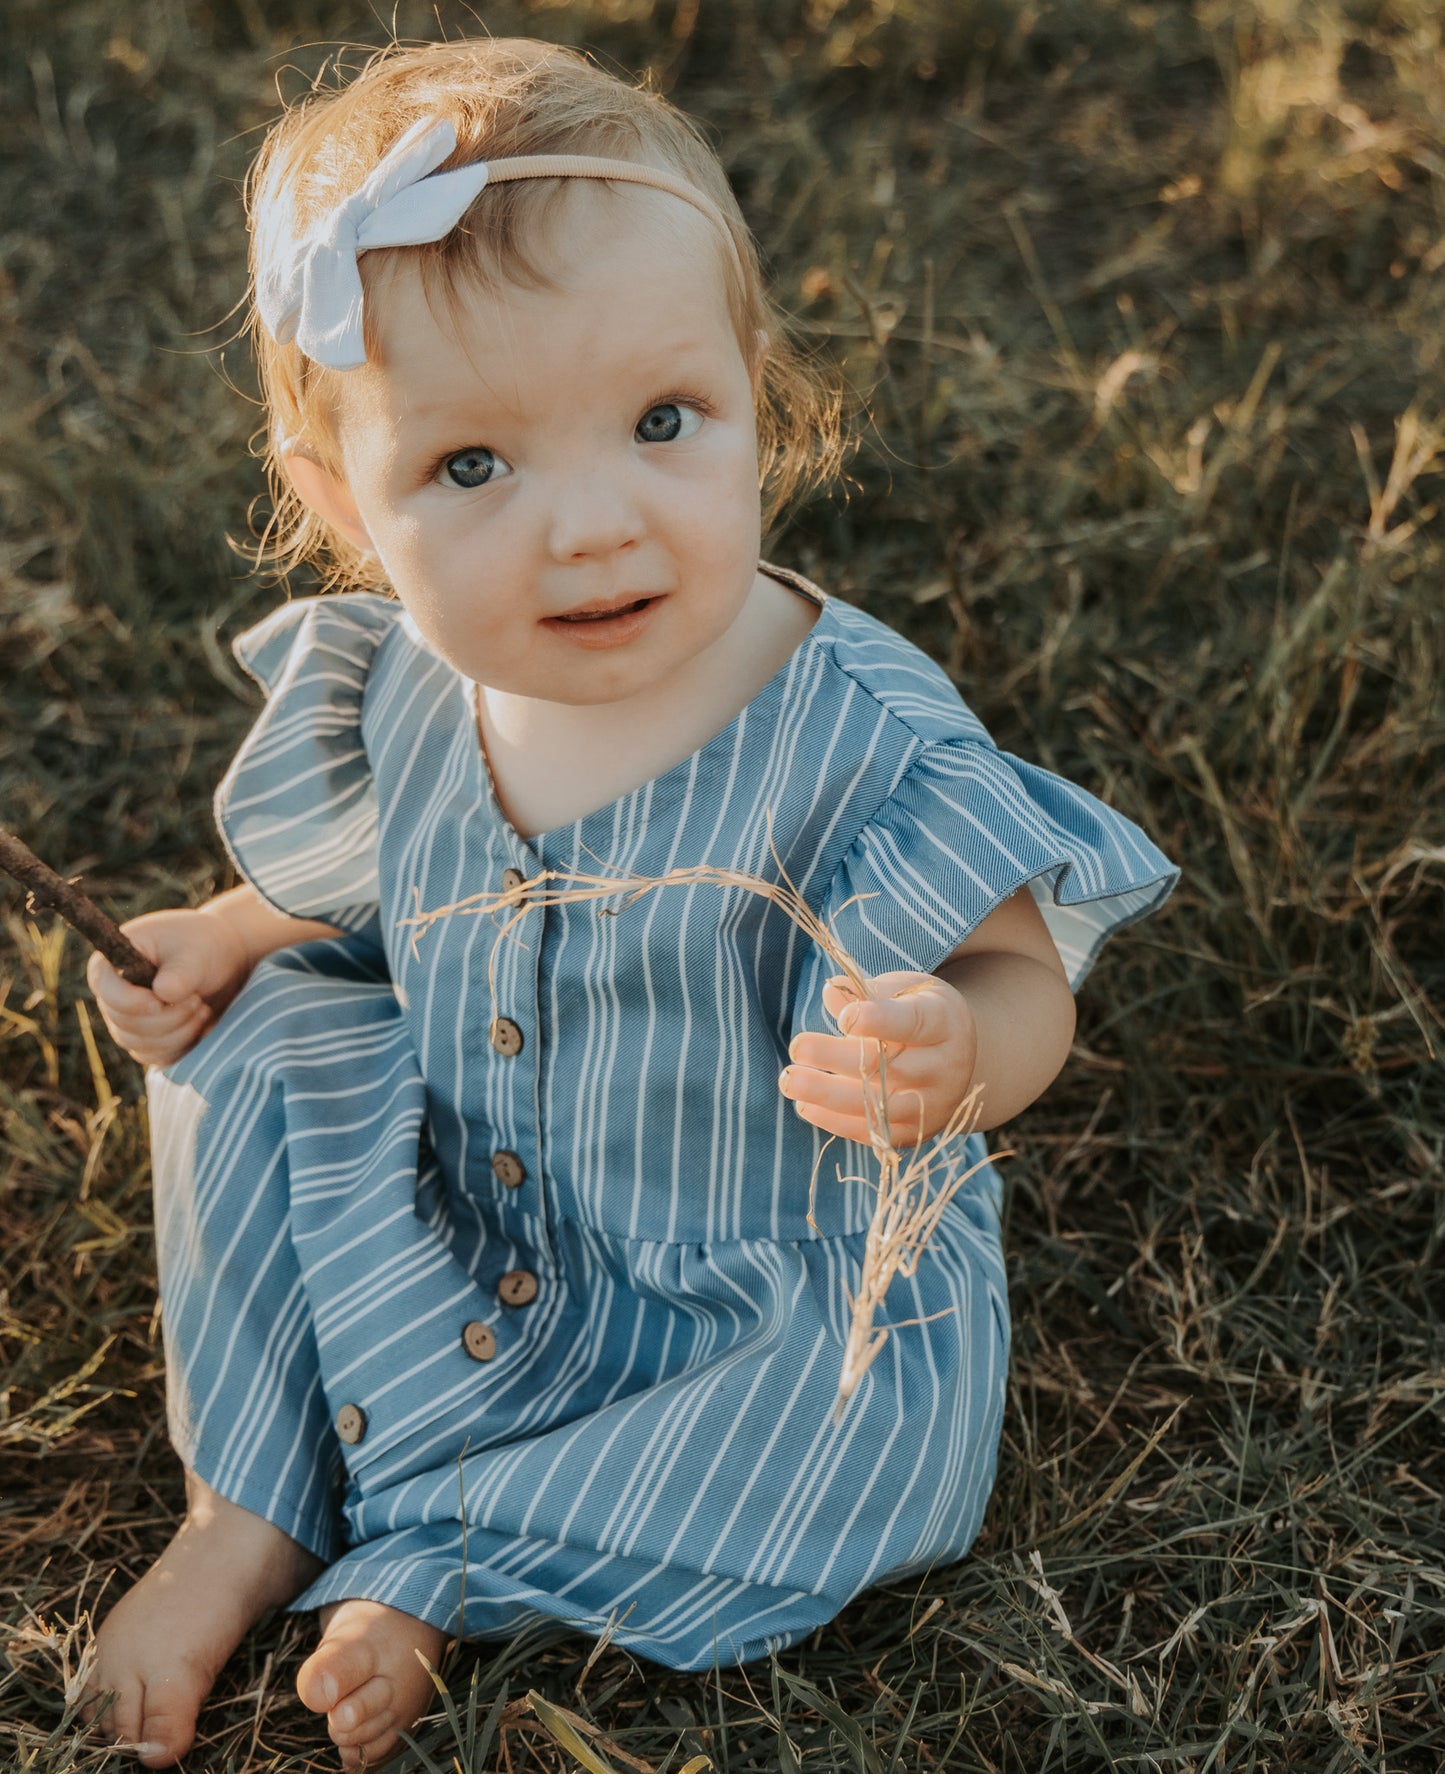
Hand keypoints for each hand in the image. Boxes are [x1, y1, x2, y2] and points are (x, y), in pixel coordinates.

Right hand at [87, 908, 250, 1070]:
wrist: (225, 962)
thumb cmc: (205, 946)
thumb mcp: (196, 952)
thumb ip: (180, 972)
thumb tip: (163, 993)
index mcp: (115, 961)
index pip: (104, 987)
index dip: (130, 1001)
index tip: (160, 1001)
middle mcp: (113, 994)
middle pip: (123, 1023)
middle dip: (167, 1017)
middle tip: (198, 1001)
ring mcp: (127, 1020)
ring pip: (139, 1045)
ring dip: (177, 1033)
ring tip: (203, 1009)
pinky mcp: (146, 1039)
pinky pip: (154, 1057)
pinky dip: (180, 1046)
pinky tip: (201, 1025)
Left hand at [779, 970, 979, 1147]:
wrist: (960, 1056)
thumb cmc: (918, 1012)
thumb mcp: (903, 990)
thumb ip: (868, 992)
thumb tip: (831, 992)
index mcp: (943, 1022)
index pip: (911, 1023)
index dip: (877, 1020)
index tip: (842, 1017)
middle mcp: (943, 1067)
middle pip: (890, 1068)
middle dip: (837, 1058)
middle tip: (797, 1046)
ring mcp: (932, 1104)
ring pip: (878, 1107)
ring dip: (828, 1096)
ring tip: (790, 1081)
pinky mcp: (916, 1132)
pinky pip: (874, 1133)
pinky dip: (835, 1122)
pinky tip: (805, 1106)